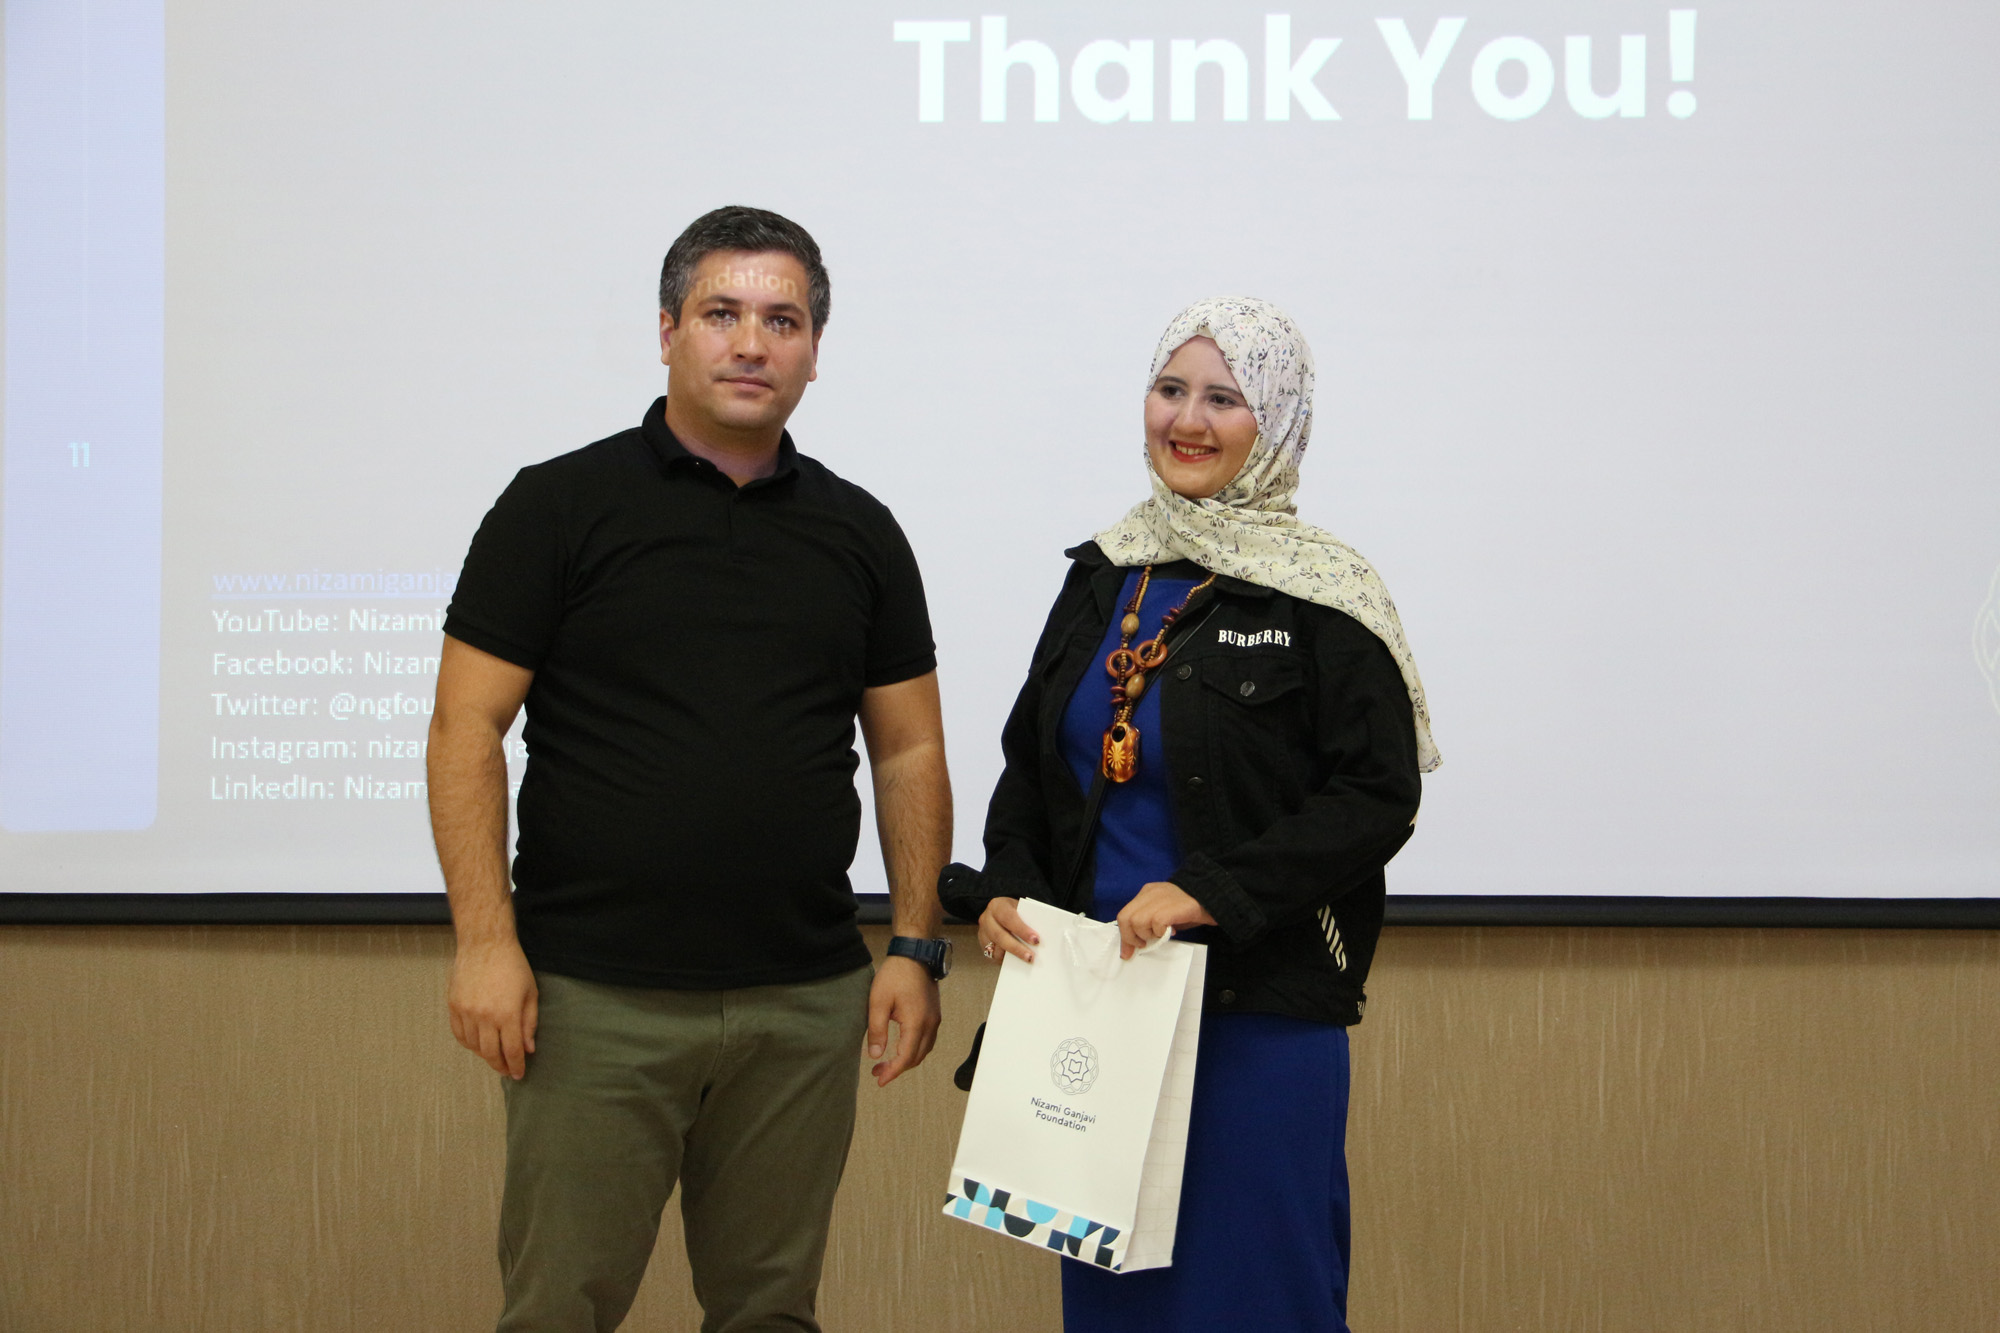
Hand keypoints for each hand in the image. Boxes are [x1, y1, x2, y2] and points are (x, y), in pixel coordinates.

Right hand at [448, 937, 538, 1079]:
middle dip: (500, 1066)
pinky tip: (477, 1044)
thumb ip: (529, 1023)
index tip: (519, 1074)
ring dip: (484, 1055)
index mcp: (507, 1014)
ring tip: (494, 1056)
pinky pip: (459, 1034)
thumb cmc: (513, 965)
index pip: (512, 1050)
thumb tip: (529, 1049)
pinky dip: (468, 1043)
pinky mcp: (454, 1006)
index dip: (516, 1066)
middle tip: (507, 1071)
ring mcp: (466, 1011)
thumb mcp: (530, 993)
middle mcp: (485, 1016)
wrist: (485, 943)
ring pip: (474, 1046)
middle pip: (491, 1053)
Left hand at [867, 956, 939, 1087]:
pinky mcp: (934, 1014)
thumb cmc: (895, 975)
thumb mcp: (878, 1002)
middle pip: (917, 1057)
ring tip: (887, 1063)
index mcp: (916, 1023)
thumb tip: (875, 1055)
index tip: (880, 1080)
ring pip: (924, 1050)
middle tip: (878, 1072)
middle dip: (898, 1069)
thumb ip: (877, 1031)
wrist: (914, 955)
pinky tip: (900, 1047)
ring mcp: (935, 1019)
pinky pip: (927, 1040)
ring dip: (907, 1060)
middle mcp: (930, 1024)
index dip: (893, 1072)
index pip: (906, 1057)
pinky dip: (914, 1049)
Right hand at [977, 897, 1038, 964]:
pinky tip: (1017, 961)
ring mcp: (982, 933)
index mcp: (997, 906)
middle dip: (1016, 948)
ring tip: (1026, 961)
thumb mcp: (1021, 909)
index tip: (1036, 940)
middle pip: (999, 936)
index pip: (1009, 918)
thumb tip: (1039, 938)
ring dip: (1011, 956)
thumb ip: (1027, 919)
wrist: (1001, 911)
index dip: (1022, 930)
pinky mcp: (983, 945)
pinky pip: (992, 956)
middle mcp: (986, 919)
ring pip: (995, 949)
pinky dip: (1005, 960)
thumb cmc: (1015, 911)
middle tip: (1030, 957)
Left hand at [1115, 881, 1215, 959]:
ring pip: (1137, 921)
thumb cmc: (1191, 908)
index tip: (1127, 952)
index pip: (1125, 914)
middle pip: (1126, 918)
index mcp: (1147, 893)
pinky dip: (1160, 932)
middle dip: (1131, 938)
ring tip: (1161, 935)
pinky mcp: (1171, 906)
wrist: (1215, 896)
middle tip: (1144, 945)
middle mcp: (1150, 893)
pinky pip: (1156, 923)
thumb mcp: (1165, 913)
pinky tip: (1172, 932)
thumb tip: (1137, 944)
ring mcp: (1159, 898)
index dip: (1125, 936)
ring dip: (1147, 935)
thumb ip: (1150, 923)